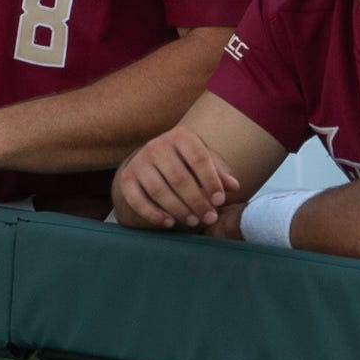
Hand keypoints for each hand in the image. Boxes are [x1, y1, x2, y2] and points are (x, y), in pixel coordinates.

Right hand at [115, 128, 240, 230]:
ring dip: (178, 209)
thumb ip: (219, 173)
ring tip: (193, 222)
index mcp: (181, 136)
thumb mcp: (204, 161)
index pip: (199, 158)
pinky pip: (137, 200)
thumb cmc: (187, 162)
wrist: (153, 159)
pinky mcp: (126, 178)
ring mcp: (139, 161)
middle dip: (196, 201)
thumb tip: (234, 186)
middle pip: (179, 178)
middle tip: (209, 218)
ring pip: (159, 190)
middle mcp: (157, 145)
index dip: (211, 181)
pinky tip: (169, 223)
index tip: (220, 201)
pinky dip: (153, 214)